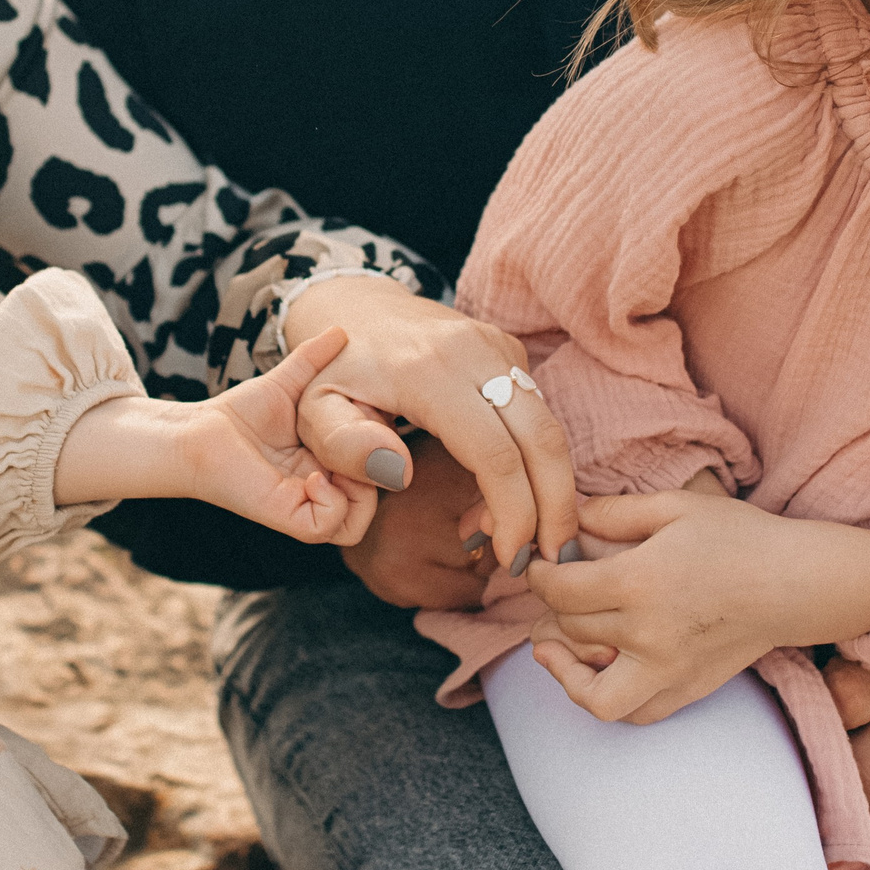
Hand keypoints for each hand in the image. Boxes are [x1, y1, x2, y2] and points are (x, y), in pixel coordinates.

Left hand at [58, 328, 378, 543]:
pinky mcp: (287, 516)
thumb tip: (341, 331)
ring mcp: (306, 505)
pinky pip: (331, 525)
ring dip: (359, 489)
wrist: (199, 431)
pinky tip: (314, 476)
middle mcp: (322, 488)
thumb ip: (314, 359)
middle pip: (375, 495)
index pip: (378, 469)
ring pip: (358, 521)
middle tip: (357, 437)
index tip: (368, 417)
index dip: (383, 446)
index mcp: (329, 463)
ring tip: (336, 459)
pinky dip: (333, 501)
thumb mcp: (289, 382)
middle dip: (377, 466)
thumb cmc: (240, 413)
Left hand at [280, 275, 578, 573]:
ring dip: (547, 490)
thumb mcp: (314, 408)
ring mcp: (499, 349)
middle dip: (555, 508)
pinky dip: (533, 464)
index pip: (494, 452)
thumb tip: (397, 473)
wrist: (359, 310)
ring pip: (549, 427)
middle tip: (546, 559)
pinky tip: (498, 500)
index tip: (509, 557)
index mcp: (428, 372)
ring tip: (512, 538)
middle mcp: (475, 353)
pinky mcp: (510, 354)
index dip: (512, 512)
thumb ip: (343, 444)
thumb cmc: (335, 371)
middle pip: (543, 439)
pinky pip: (537, 415)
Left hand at [524, 489, 869, 724]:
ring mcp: (668, 670)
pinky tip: (595, 672)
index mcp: (641, 581)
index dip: (537, 575)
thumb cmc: (738, 537)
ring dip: (564, 668)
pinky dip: (605, 700)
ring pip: (589, 689)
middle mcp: (649, 633)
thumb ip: (613, 512)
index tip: (539, 564)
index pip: (559, 590)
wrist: (796, 582)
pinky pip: (631, 714)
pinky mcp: (686, 690)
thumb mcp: (675, 506)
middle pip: (570, 630)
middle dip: (550, 608)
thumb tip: (567, 522)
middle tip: (555, 590)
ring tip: (553, 647)